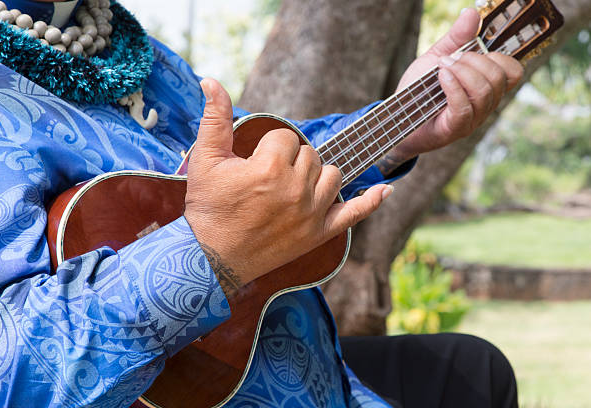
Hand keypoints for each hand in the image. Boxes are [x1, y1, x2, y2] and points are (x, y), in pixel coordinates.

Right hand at [184, 79, 392, 295]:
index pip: (286, 137)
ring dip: (317, 176)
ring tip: (292, 187)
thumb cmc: (208, 207)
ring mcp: (311, 213)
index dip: (269, 148)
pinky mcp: (318, 234)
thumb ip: (213, 118)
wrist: (211, 257)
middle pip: (310, 154)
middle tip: (267, 180)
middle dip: (290, 161)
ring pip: (333, 175)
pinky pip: (354, 214)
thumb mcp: (205, 160)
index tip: (254, 164)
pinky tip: (384, 190)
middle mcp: (296, 189)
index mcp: (271, 167)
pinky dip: (371, 201)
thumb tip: (211, 80)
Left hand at [377, 8, 523, 173]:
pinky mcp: (455, 129)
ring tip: (441, 68)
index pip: (513, 72)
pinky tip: (441, 77)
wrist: (397, 117)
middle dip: (473, 61)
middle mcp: (484, 105)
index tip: (470, 52)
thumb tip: (471, 14)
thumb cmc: (418, 92)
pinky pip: (464, 107)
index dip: (499, 58)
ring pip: (483, 92)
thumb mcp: (437, 58)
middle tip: (449, 60)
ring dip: (461, 72)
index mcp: (486, 87)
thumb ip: (456, 38)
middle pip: (498, 78)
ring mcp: (472, 119)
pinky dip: (453, 87)